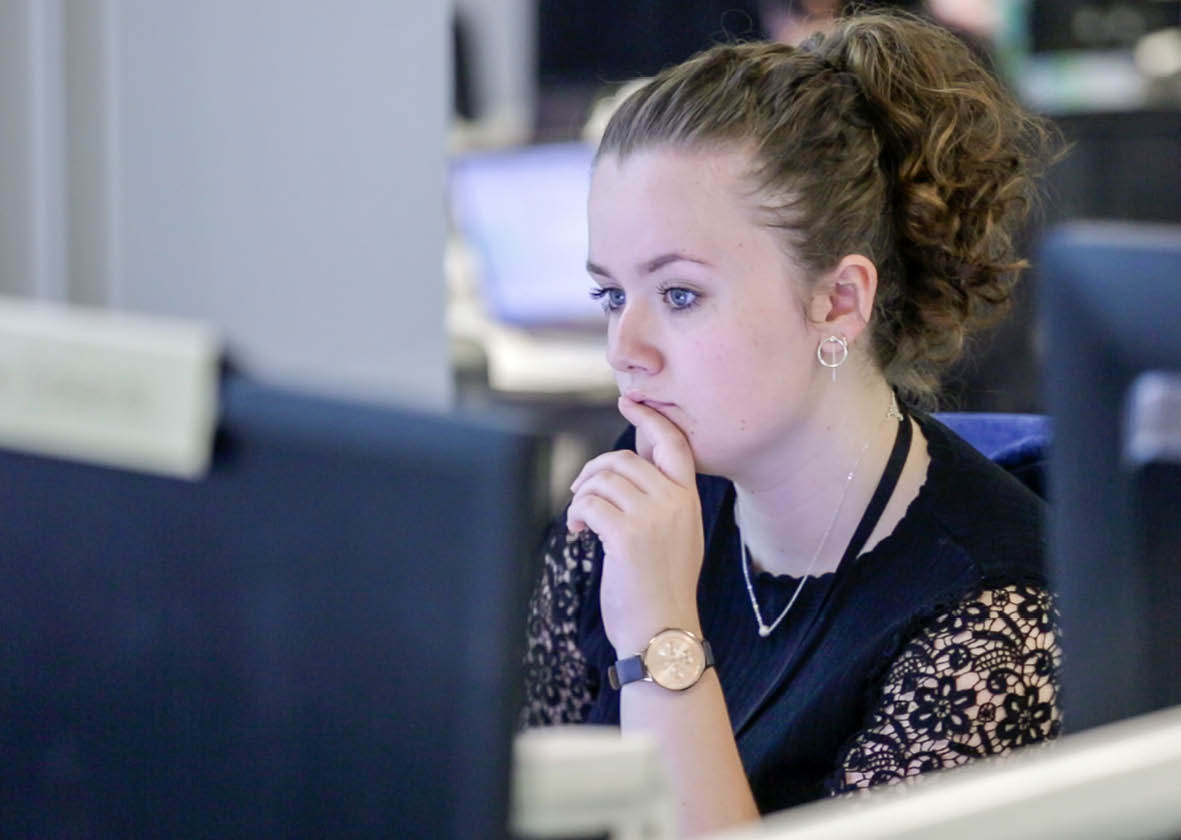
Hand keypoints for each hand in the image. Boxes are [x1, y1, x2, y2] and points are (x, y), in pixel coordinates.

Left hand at [567, 396, 704, 654]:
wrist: (663, 633)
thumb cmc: (663, 588)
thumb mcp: (676, 537)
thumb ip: (661, 501)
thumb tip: (629, 468)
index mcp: (688, 500)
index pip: (673, 444)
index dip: (650, 418)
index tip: (629, 402)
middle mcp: (674, 502)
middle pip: (624, 459)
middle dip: (594, 470)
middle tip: (580, 491)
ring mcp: (652, 517)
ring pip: (603, 480)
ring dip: (582, 495)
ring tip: (581, 520)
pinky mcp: (627, 535)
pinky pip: (589, 504)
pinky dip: (577, 514)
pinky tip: (579, 533)